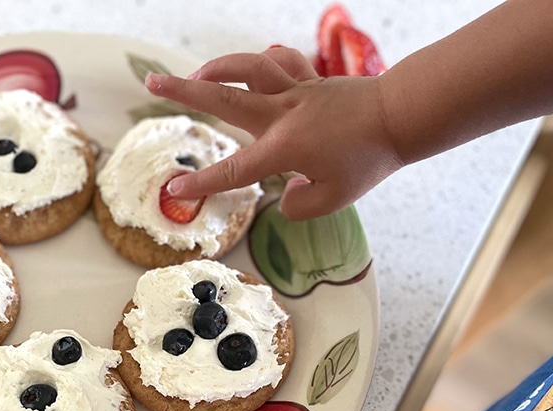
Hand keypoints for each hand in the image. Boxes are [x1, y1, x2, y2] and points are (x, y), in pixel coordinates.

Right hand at [145, 46, 402, 219]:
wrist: (400, 116)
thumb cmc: (368, 160)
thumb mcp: (332, 199)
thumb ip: (298, 206)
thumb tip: (284, 194)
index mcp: (283, 148)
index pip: (234, 170)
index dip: (201, 183)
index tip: (175, 190)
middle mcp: (281, 114)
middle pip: (223, 98)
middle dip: (184, 92)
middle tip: (152, 82)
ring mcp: (295, 92)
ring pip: (247, 69)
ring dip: (216, 67)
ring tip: (194, 74)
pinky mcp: (310, 81)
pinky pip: (280, 63)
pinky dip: (262, 62)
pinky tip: (250, 67)